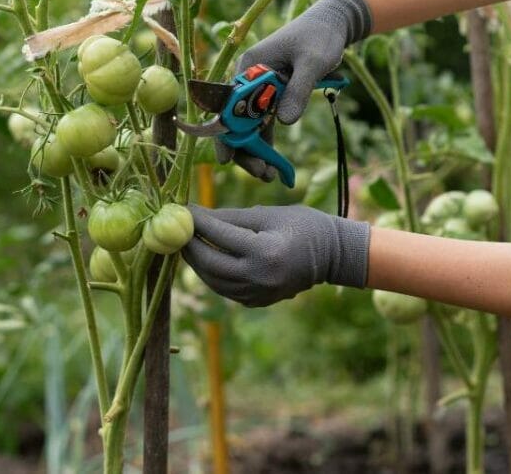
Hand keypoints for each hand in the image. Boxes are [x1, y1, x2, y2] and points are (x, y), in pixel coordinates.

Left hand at [182, 204, 370, 306]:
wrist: (333, 256)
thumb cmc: (302, 226)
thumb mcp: (268, 214)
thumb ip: (230, 217)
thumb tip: (196, 215)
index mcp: (265, 251)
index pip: (219, 235)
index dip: (196, 222)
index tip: (181, 209)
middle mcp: (259, 277)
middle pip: (209, 263)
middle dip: (189, 245)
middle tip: (177, 229)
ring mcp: (258, 294)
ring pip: (212, 280)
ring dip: (196, 262)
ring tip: (186, 243)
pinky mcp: (257, 302)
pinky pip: (224, 289)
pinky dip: (211, 274)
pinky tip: (204, 259)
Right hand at [217, 0, 371, 180]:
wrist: (333, 23)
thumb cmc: (321, 36)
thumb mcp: (313, 62)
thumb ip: (298, 90)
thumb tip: (285, 122)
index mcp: (250, 66)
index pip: (229, 105)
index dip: (225, 134)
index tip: (228, 159)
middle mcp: (248, 78)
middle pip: (237, 120)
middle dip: (245, 150)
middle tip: (262, 174)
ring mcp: (259, 88)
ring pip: (249, 126)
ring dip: (257, 151)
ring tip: (270, 176)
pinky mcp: (273, 95)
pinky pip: (264, 123)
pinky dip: (267, 143)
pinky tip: (275, 164)